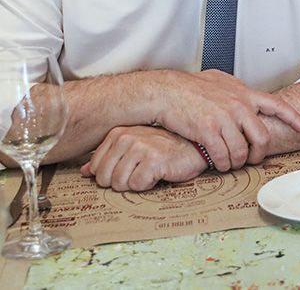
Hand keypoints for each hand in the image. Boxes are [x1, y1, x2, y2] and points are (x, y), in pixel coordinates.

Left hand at [81, 126, 206, 191]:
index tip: (128, 169)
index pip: (95, 167)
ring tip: (149, 172)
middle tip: (139, 173)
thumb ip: (108, 158)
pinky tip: (158, 174)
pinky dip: (148, 185)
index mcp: (118, 134)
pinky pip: (136, 185)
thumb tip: (85, 171)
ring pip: (119, 184)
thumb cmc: (165, 148)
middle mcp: (127, 138)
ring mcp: (140, 148)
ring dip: (135, 184)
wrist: (195, 146)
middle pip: (104, 178)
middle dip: (121, 182)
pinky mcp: (154, 160)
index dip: (111, 175)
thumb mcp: (134, 149)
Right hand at [149, 70, 299, 170]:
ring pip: (242, 151)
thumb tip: (249, 94)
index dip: (294, 119)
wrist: (166, 91)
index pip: (278, 106)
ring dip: (237, 163)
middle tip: (253, 160)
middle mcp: (239, 106)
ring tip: (230, 163)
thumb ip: (238, 90)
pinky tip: (218, 163)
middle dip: (259, 154)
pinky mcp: (207, 130)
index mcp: (245, 94)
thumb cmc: (191, 87)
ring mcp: (224, 118)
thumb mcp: (221, 81)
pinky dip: (222, 164)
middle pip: (262, 138)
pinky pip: (222, 156)